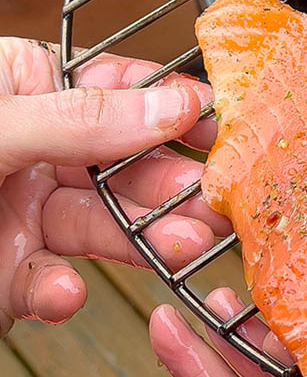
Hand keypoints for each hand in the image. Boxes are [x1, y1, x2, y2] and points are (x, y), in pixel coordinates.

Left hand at [0, 38, 226, 334]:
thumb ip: (78, 119)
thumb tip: (169, 105)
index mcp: (21, 87)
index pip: (115, 84)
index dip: (169, 101)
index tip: (216, 117)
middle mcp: (30, 147)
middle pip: (122, 157)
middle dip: (166, 179)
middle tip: (211, 195)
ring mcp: (20, 211)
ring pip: (101, 220)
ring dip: (141, 236)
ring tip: (178, 244)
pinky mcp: (10, 274)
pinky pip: (51, 279)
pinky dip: (61, 291)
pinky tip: (62, 291)